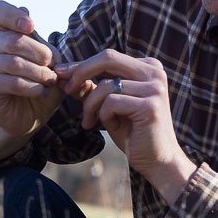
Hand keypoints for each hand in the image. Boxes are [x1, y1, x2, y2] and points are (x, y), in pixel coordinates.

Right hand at [0, 1, 63, 141]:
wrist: (34, 113)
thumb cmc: (44, 82)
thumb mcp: (52, 60)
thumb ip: (42, 40)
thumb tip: (24, 10)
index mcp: (8, 30)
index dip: (11, 15)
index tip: (30, 26)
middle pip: (14, 40)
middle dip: (40, 55)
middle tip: (53, 67)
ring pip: (14, 63)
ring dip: (39, 74)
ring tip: (50, 81)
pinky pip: (12, 82)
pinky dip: (32, 88)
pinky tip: (40, 91)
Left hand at [55, 51, 196, 202]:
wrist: (157, 160)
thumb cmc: (132, 132)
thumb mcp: (108, 105)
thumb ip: (91, 88)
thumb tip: (61, 74)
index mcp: (147, 67)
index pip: (108, 57)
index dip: (81, 65)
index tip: (60, 74)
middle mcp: (154, 72)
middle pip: (107, 58)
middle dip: (80, 72)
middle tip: (66, 89)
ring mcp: (155, 88)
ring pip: (106, 86)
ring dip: (90, 105)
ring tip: (90, 121)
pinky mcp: (150, 105)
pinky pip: (111, 103)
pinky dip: (104, 116)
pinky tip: (113, 126)